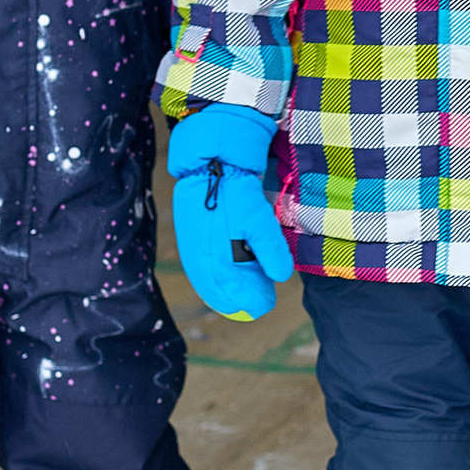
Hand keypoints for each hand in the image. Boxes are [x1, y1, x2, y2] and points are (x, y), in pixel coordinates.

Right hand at [171, 161, 294, 320]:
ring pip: (212, 285)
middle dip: (243, 294)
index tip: (267, 299)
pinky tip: (230, 266)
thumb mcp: (261, 224)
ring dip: (230, 285)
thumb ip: (272, 253)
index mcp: (219, 266)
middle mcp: (202, 267)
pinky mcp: (188, 247)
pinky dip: (218, 274)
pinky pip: (203, 272)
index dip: (256, 300)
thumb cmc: (237, 197)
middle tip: (261, 290)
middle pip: (224, 296)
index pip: (241, 299)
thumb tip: (280, 277)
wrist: (208, 169)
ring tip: (248, 273)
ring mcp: (192, 258)